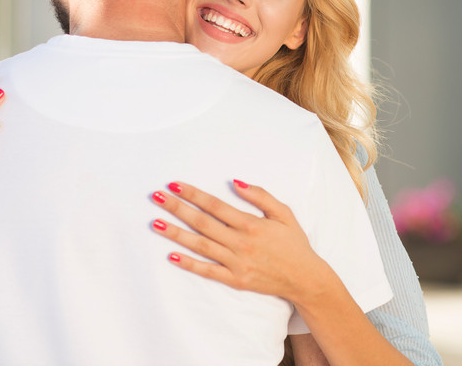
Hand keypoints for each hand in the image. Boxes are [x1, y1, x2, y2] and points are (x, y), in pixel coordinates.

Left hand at [150, 180, 334, 305]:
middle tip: (156, 197)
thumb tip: (235, 182)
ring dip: (176, 234)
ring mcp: (236, 263)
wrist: (305, 278)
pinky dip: (189, 264)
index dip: (194, 194)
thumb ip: (260, 196)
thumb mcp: (284, 213)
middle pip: (202, 223)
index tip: (175, 185)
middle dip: (177, 208)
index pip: (215, 206)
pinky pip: (208, 271)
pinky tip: (172, 255)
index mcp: (251, 224)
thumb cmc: (294, 243)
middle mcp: (241, 243)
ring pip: (201, 245)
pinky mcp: (235, 280)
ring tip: (156, 223)